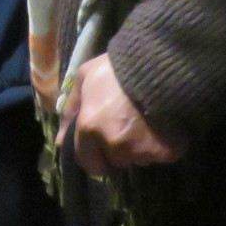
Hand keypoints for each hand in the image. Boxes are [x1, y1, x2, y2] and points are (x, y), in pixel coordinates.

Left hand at [60, 54, 185, 178]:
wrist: (158, 63)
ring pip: (138, 159)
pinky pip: (160, 156)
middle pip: (114, 162)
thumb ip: (71, 109)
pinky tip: (162, 127)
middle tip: (125, 130)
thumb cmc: (117, 67)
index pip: (87, 162)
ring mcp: (139, 150)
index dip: (93, 156)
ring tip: (145, 124)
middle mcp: (113, 144)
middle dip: (117, 152)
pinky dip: (162, 146)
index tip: (100, 148)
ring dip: (139, 148)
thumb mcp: (84, 77)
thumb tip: (60, 140)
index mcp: (89, 127)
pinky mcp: (164, 151)